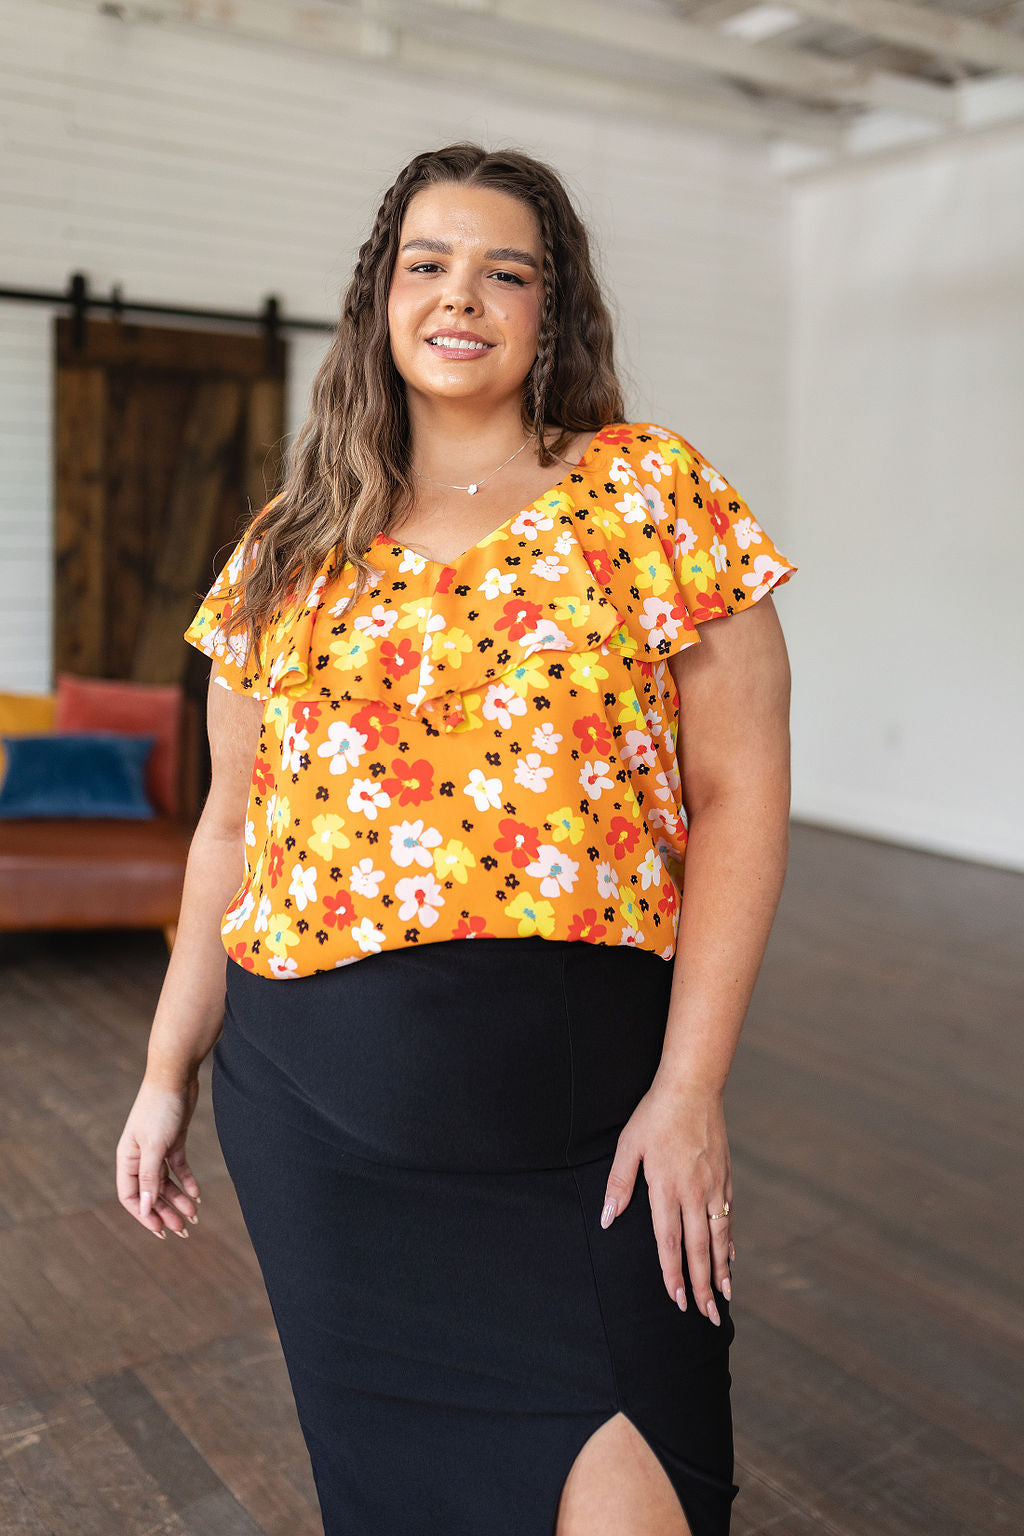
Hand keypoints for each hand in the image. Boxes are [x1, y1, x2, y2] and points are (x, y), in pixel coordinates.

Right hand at [116, 1077, 202, 1239]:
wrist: (176, 1076)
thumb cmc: (160, 1108)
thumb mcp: (155, 1145)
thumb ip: (150, 1177)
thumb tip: (145, 1208)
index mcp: (127, 1158)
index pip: (130, 1195)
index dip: (144, 1214)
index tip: (160, 1230)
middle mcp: (140, 1157)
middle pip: (150, 1192)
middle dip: (165, 1212)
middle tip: (183, 1229)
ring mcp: (157, 1149)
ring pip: (166, 1182)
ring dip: (179, 1199)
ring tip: (194, 1215)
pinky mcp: (174, 1141)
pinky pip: (179, 1168)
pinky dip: (188, 1181)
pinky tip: (197, 1194)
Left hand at [599, 1075, 732, 1323]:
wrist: (692, 1087)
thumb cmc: (654, 1115)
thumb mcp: (628, 1145)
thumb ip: (618, 1184)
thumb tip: (606, 1219)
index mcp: (666, 1187)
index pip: (670, 1242)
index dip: (673, 1273)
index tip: (676, 1299)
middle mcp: (693, 1192)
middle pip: (699, 1248)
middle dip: (702, 1285)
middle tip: (706, 1315)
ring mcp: (713, 1186)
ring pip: (719, 1237)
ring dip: (721, 1270)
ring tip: (724, 1297)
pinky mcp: (724, 1177)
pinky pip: (728, 1217)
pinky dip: (729, 1241)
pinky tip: (730, 1258)